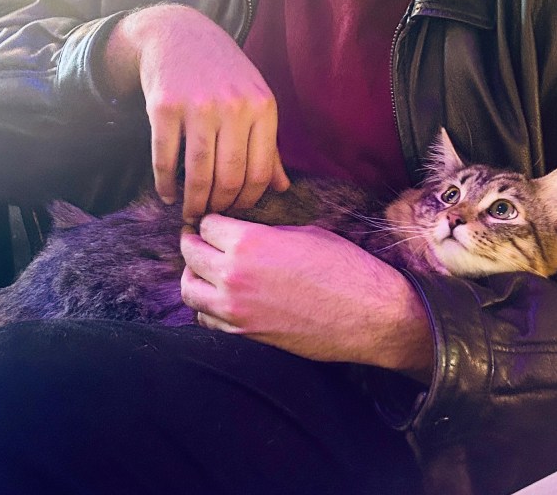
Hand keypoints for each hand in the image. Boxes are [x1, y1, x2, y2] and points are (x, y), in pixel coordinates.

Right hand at [103, 4, 288, 221]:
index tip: (235, 213)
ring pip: (199, 173)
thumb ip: (268, 145)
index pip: (260, 172)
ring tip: (189, 213)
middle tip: (210, 218)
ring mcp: (199, 106)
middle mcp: (234, 106)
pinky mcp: (165, 106)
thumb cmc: (222, 72)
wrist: (178, 33)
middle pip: (230, 177)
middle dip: (219, 207)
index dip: (247, 202)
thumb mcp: (254, 99)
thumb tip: (283, 188)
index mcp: (262, 107)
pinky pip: (165, 158)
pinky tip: (167, 194)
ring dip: (193, 202)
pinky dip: (165, 184)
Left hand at [180, 216, 433, 377]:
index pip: (205, 224)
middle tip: (204, 241)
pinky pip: (206, 320)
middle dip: (196, 243)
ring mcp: (235, 310)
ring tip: (209, 270)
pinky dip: (208, 308)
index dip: (214, 220)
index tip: (219, 223)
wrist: (367, 313)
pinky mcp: (243, 336)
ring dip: (196, 276)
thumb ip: (264, 233)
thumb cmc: (343, 266)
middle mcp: (233, 274)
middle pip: (189, 253)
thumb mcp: (303, 233)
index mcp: (249, 241)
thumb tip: (244, 232)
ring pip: (189, 290)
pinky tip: (225, 299)